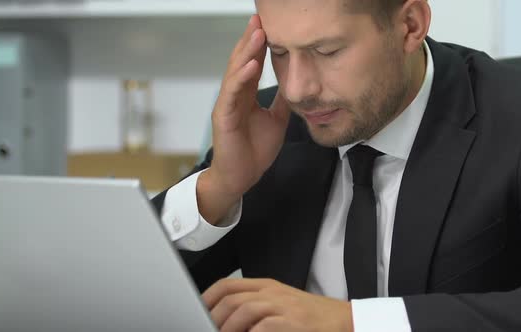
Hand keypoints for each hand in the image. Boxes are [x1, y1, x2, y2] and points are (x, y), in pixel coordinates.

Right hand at [197, 15, 289, 223]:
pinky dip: (241, 79)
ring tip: (258, 34)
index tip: (269, 24)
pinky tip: (251, 66)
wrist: (241, 177)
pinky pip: (232, 95)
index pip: (252, 62)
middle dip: (251, 39)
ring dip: (247, 52)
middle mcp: (235, 95)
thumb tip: (297, 85)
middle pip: (242, 61)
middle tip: (260, 18)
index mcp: (247, 95)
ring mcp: (227, 105)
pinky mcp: (223, 118)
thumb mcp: (276, 119)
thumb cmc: (253, 150)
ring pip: (236, 73)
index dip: (260, 43)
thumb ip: (282, 101)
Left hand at [202, 278, 353, 331]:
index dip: (207, 297)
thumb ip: (256, 306)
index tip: (196, 311)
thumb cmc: (310, 316)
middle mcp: (272, 292)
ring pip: (243, 310)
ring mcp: (283, 306)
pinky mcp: (294, 322)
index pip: (227, 284)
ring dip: (227, 328)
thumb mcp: (280, 303)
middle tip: (206, 329)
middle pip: (231, 299)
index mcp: (266, 286)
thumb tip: (226, 318)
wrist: (344, 320)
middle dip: (214, 317)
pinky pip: (264, 327)